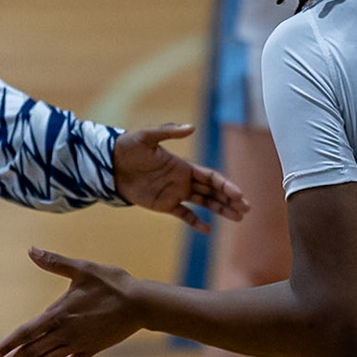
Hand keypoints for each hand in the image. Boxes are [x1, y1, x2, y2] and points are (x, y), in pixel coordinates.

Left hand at [0, 248, 141, 356]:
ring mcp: (78, 343)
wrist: (141, 304)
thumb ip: (54, 261)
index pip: (26, 333)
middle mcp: (65, 332)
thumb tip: (31, 250)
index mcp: (59, 314)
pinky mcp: (92, 349)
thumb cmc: (112, 283)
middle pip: (32, 351)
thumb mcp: (82, 268)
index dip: (8, 344)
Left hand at [114, 123, 249, 232]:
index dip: (225, 186)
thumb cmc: (128, 148)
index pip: (211, 177)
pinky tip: (208, 230)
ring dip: (221, 210)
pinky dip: (195, 222)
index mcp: (184, 165)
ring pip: (204, 203)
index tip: (238, 195)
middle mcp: (183, 180)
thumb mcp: (146, 137)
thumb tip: (191, 127)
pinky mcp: (164, 205)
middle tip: (247, 209)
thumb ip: (168, 132)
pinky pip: (184, 215)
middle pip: (213, 191)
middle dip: (230, 199)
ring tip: (238, 218)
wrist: (109, 165)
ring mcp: (175, 193)